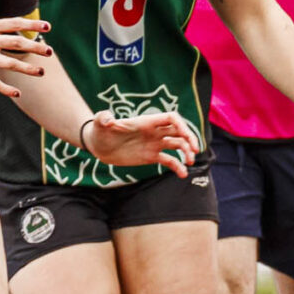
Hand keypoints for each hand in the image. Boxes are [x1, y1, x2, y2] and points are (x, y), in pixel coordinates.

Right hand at [0, 17, 51, 97]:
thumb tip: (9, 27)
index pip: (15, 23)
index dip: (33, 24)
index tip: (48, 27)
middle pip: (18, 43)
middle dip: (37, 47)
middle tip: (49, 51)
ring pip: (11, 63)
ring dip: (28, 68)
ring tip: (41, 72)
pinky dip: (8, 89)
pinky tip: (18, 92)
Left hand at [82, 108, 200, 177]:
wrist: (98, 146)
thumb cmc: (99, 131)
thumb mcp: (100, 123)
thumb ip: (103, 118)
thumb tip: (108, 120)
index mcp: (147, 122)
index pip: (171, 118)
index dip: (181, 124)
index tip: (186, 135)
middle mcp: (154, 132)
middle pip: (179, 131)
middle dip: (189, 138)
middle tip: (195, 150)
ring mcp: (154, 144)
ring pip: (177, 145)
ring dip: (186, 152)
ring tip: (189, 163)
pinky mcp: (152, 156)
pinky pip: (169, 161)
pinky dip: (177, 167)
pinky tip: (182, 175)